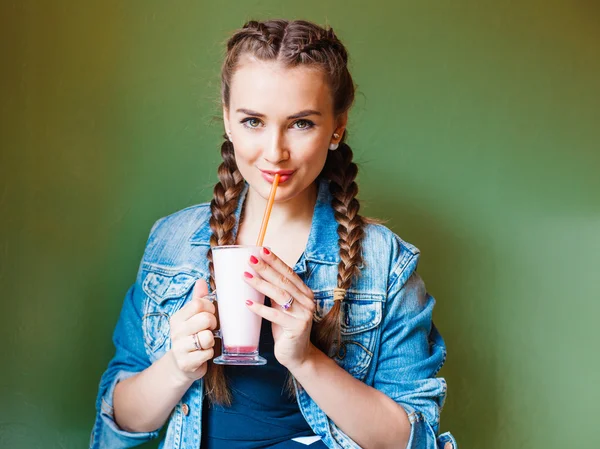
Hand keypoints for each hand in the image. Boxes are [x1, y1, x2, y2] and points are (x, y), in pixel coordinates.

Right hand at [167, 279, 216, 384]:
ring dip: (211, 341)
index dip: (210, 308)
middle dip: (213, 324)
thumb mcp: (193, 318)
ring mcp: (179, 348)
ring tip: (205, 343)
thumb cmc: (192, 337)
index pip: (199, 303)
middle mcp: (176, 331)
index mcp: (178, 317)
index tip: (210, 314)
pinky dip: (209, 354)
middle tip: (210, 330)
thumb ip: (198, 300)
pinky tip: (203, 354)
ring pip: (207, 337)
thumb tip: (201, 281)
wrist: (181, 365)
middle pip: (206, 319)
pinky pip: (207, 353)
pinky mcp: (186, 363)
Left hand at [243, 248, 316, 369]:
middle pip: (283, 281)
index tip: (261, 250)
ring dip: (260, 284)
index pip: (289, 273)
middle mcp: (308, 301)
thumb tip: (256, 275)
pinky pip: (275, 315)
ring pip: (279, 295)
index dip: (275, 261)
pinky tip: (247, 303)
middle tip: (250, 259)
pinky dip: (260, 309)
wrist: (298, 356)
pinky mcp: (297, 328)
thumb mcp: (282, 308)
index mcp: (305, 293)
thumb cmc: (286, 330)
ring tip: (245, 276)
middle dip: (265, 268)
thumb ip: (276, 294)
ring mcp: (304, 314)